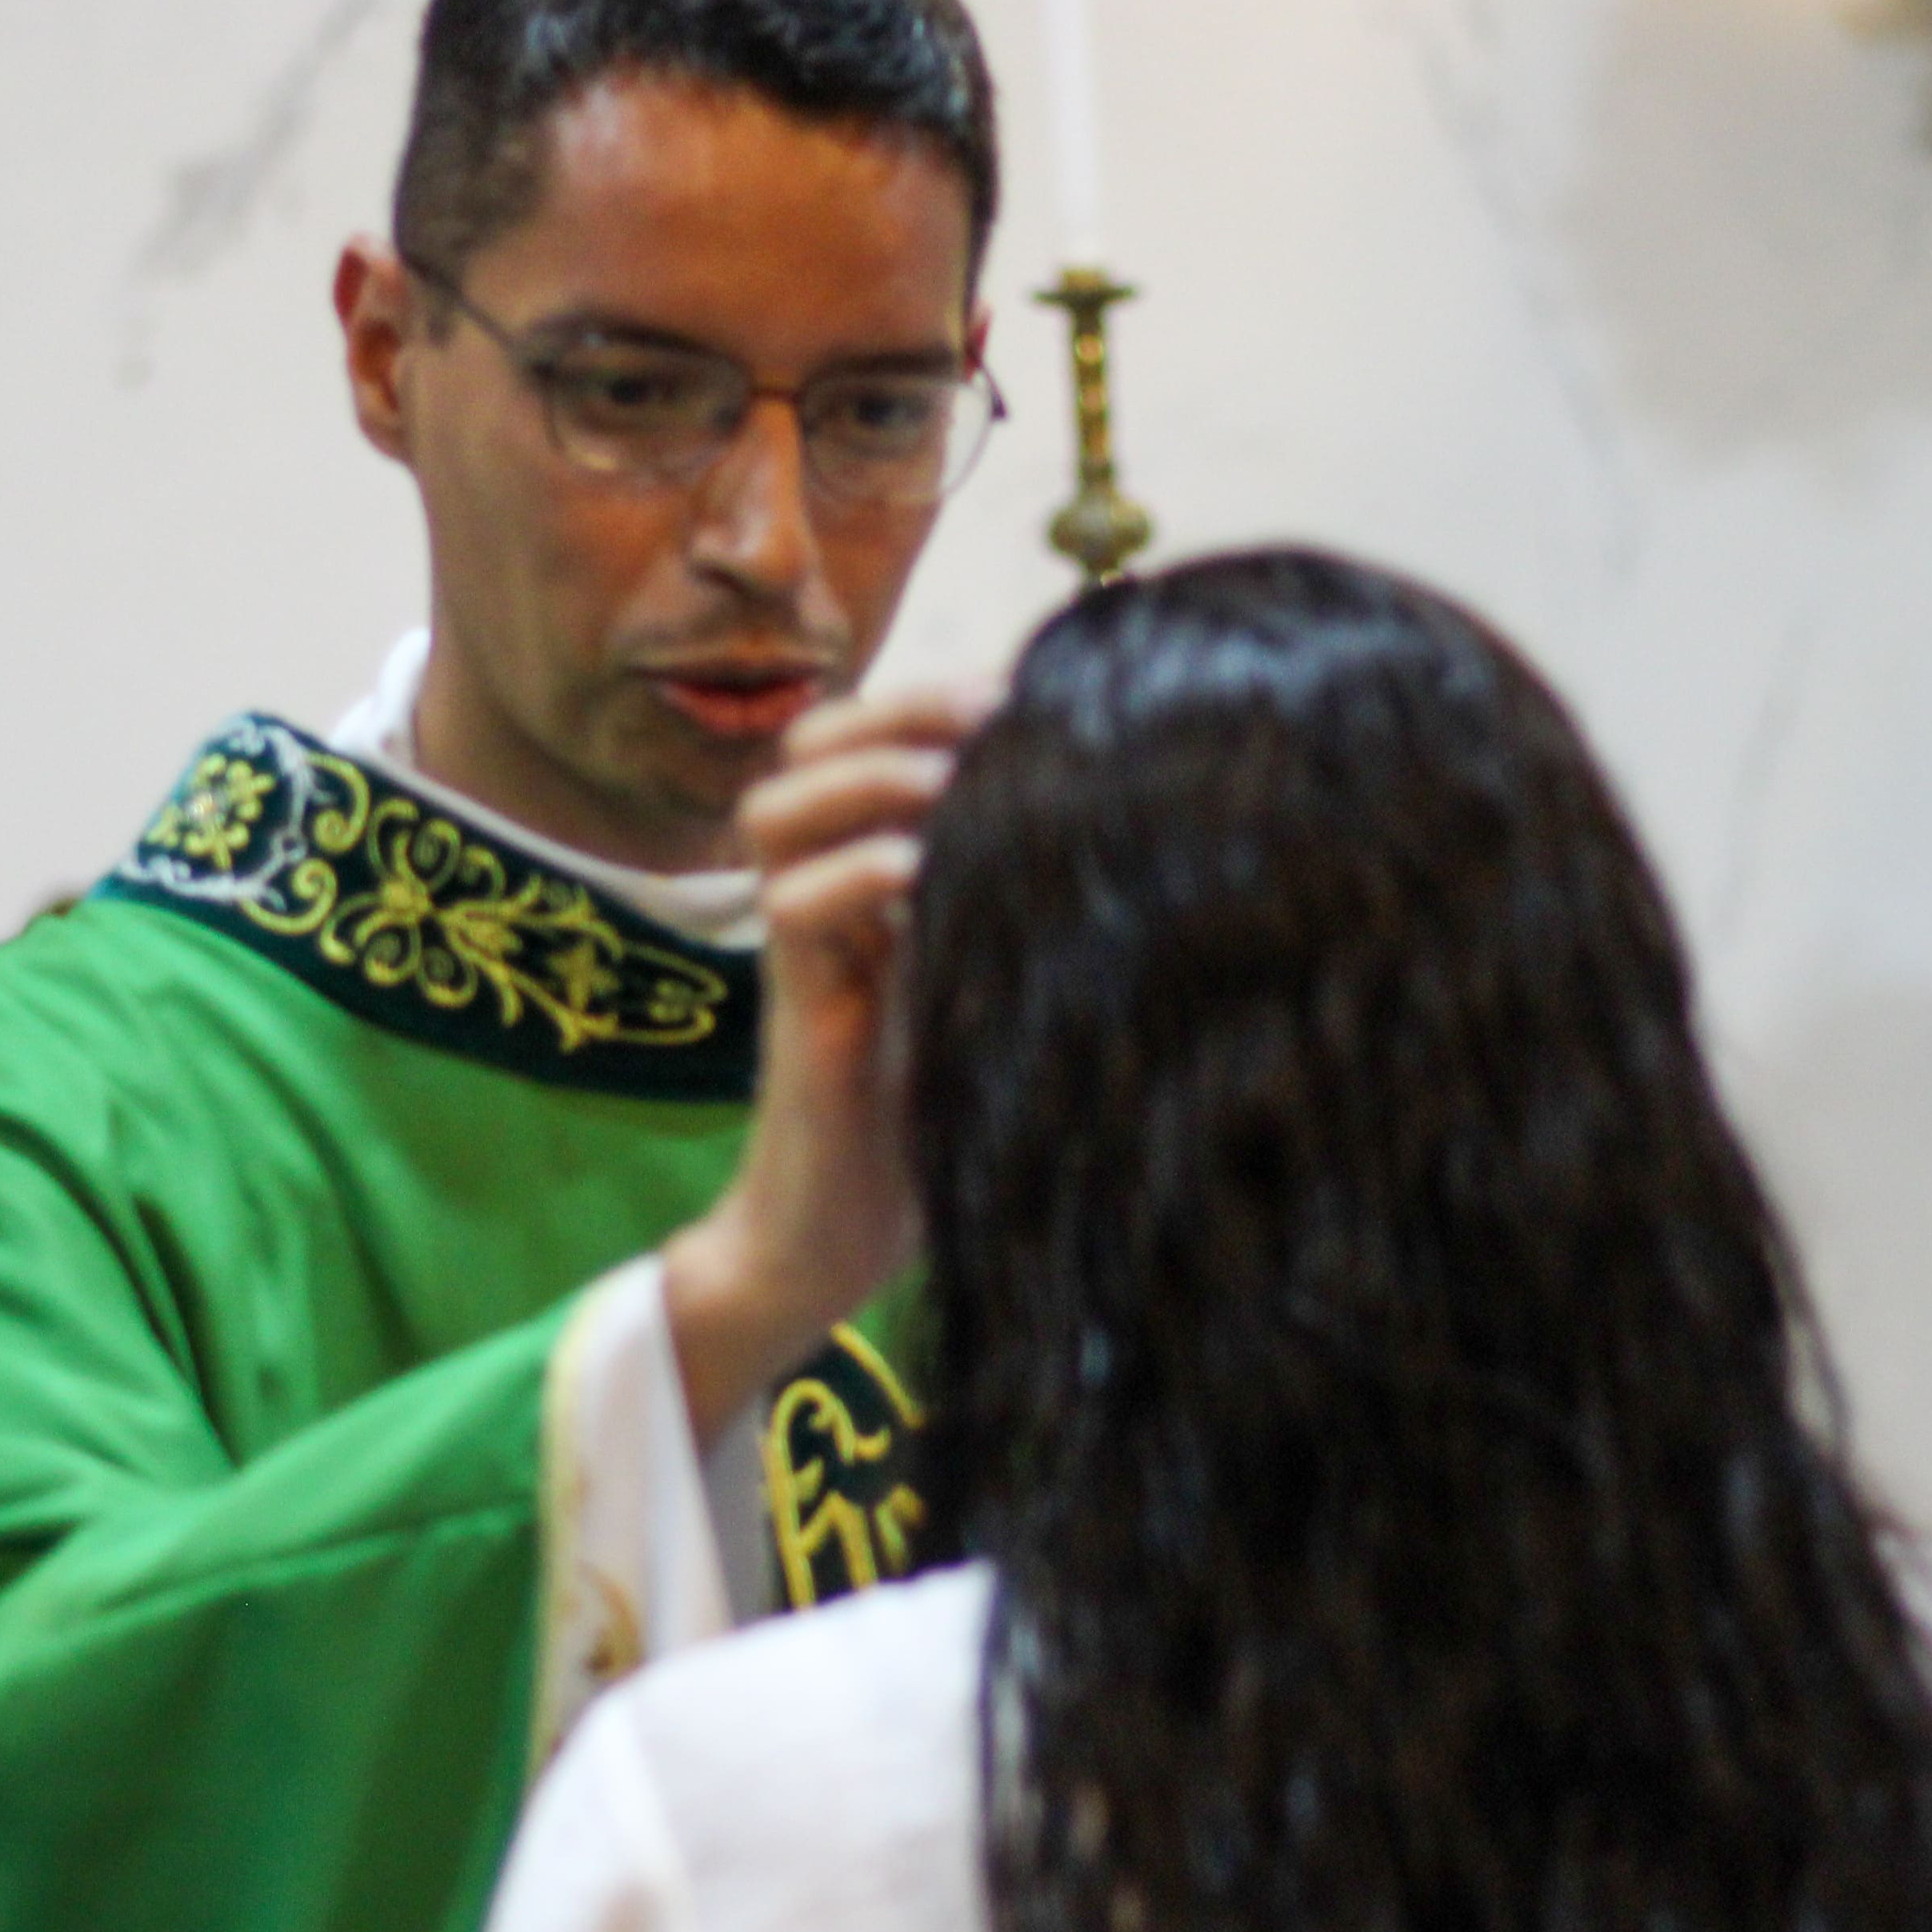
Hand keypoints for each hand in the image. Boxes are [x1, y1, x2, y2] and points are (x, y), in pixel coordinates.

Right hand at [662, 678, 995, 1442]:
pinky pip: (798, 905)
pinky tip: (927, 878)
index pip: (873, 733)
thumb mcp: (1003, 990)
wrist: (846, 1241)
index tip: (1035, 690)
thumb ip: (1031, 913)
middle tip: (987, 718)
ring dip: (870, 777)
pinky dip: (863, 873)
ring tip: (950, 789)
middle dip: (899, 709)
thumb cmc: (944, 1120)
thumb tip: (1150, 838)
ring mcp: (803, 946)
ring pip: (780, 806)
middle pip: (813, 742)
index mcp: (872, 871)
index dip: (938, 695)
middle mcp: (825, 891)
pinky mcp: (792, 1006)